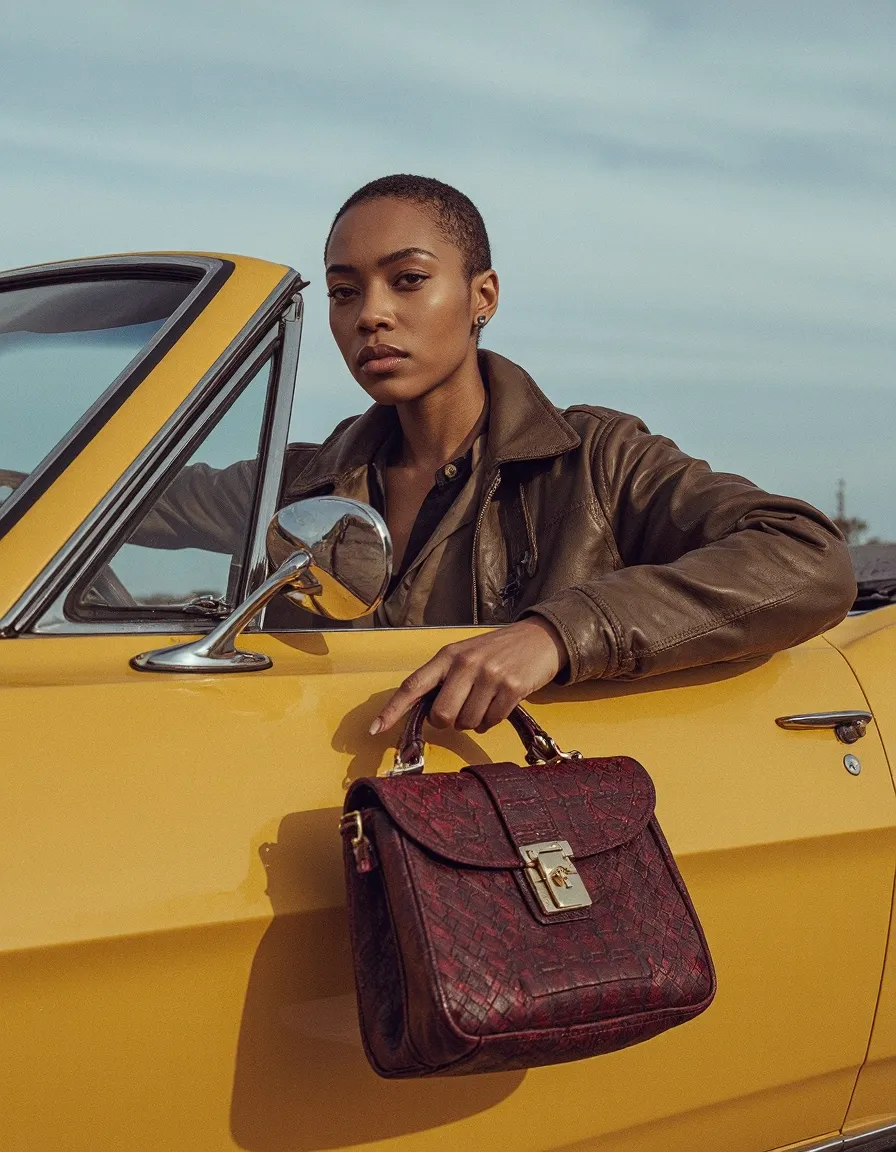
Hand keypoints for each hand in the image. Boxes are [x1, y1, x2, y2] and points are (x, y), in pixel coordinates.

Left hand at [369, 617, 567, 734]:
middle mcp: (465, 663)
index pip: (413, 685)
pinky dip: (493, 720)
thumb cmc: (497, 652)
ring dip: (475, 721)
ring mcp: (489, 675)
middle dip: (449, 722)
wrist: (539, 639)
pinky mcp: (512, 687)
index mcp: (447, 655)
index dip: (392, 710)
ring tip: (486, 700)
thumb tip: (423, 714)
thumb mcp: (465, 656)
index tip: (376, 729)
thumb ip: (443, 680)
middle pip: (441, 715)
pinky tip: (501, 702)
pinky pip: (491, 722)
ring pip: (467, 723)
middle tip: (462, 709)